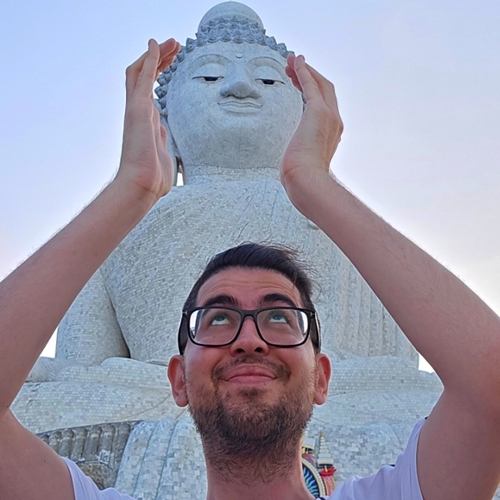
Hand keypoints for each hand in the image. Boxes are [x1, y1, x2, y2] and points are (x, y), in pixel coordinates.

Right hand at [117, 38, 179, 200]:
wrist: (142, 185)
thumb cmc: (153, 178)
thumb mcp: (163, 154)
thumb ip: (163, 143)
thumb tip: (165, 141)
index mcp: (145, 120)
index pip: (148, 87)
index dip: (159, 70)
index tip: (171, 58)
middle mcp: (138, 111)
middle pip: (144, 75)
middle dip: (159, 58)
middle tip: (174, 45)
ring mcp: (136, 109)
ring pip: (142, 71)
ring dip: (157, 54)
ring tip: (173, 42)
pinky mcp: (138, 109)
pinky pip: (143, 76)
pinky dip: (150, 59)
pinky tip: (156, 44)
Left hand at [281, 55, 342, 200]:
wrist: (306, 182)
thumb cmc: (301, 179)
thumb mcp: (301, 165)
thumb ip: (300, 159)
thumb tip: (290, 168)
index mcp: (331, 135)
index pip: (324, 105)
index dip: (312, 91)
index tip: (298, 83)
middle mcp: (335, 122)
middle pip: (326, 90)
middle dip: (310, 75)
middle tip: (292, 66)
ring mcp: (329, 116)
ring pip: (320, 84)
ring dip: (305, 70)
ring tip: (289, 60)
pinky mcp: (318, 111)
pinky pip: (310, 85)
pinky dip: (303, 71)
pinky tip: (294, 62)